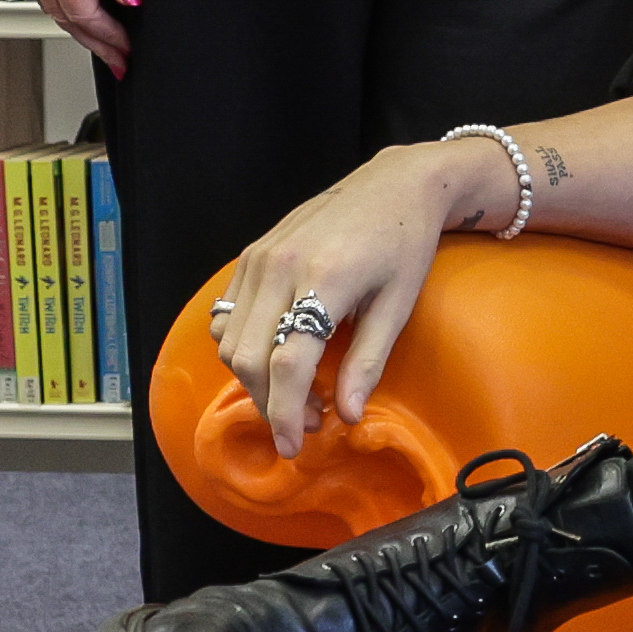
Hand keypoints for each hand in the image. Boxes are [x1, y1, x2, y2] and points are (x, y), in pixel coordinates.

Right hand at [0, 0, 137, 70]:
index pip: (83, 12)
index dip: (107, 38)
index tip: (126, 55)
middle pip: (63, 15)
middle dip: (92, 42)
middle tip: (118, 60)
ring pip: (48, 1)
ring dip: (75, 25)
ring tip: (102, 39)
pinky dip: (60, 1)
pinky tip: (76, 3)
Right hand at [215, 139, 504, 457]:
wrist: (394, 184)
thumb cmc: (405, 243)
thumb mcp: (398, 304)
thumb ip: (369, 362)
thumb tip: (349, 416)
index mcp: (324, 280)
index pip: (287, 365)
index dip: (286, 414)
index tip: (295, 447)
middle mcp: (281, 267)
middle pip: (250, 359)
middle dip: (270, 404)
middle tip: (306, 423)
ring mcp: (260, 257)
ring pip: (230, 341)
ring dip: (254, 379)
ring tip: (297, 393)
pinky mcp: (251, 253)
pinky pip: (227, 314)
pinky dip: (242, 346)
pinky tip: (277, 355)